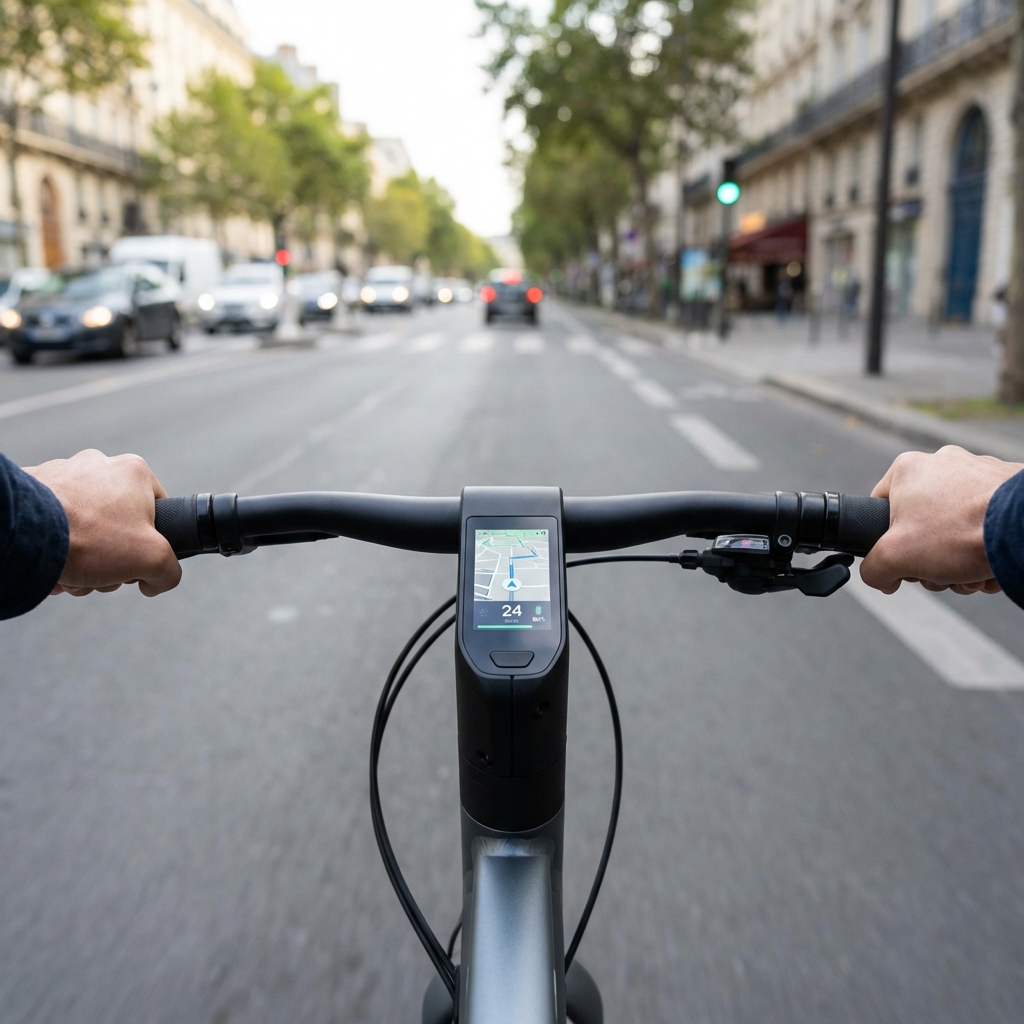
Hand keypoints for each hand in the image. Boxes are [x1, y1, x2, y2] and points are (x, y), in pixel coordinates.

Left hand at [24, 449, 180, 597]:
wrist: (25, 536)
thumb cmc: (90, 538)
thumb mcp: (153, 559)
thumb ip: (169, 571)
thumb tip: (158, 581)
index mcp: (134, 472)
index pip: (158, 511)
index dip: (151, 544)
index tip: (134, 562)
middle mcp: (99, 465)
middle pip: (118, 524)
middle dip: (110, 558)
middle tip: (100, 573)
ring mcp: (63, 473)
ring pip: (85, 526)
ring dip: (83, 557)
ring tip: (72, 573)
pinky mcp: (34, 487)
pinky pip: (54, 522)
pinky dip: (55, 546)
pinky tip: (52, 564)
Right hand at [860, 445, 1022, 594]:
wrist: (1022, 529)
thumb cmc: (959, 533)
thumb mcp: (894, 557)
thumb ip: (873, 568)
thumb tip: (879, 576)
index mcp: (907, 470)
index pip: (879, 509)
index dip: (888, 544)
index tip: (906, 563)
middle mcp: (942, 463)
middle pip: (921, 525)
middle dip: (931, 560)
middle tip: (942, 574)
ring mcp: (978, 472)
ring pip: (955, 528)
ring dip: (960, 560)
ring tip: (971, 574)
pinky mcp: (1007, 486)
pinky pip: (985, 522)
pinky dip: (986, 548)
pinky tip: (991, 565)